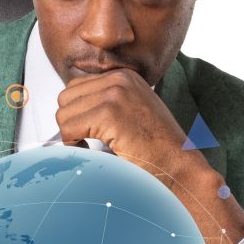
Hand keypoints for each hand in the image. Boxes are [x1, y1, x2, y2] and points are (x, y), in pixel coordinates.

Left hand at [55, 68, 188, 178]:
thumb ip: (106, 104)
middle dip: (70, 122)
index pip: (76, 87)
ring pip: (63, 113)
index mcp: (125, 77)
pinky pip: (69, 127)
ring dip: (71, 134)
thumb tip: (71, 111)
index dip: (76, 113)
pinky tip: (91, 151)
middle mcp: (120, 79)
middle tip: (85, 141)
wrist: (179, 167)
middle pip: (65, 97)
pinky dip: (73, 144)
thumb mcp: (132, 114)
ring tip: (90, 146)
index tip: (88, 132)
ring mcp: (115, 94)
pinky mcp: (109, 113)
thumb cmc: (159, 149)